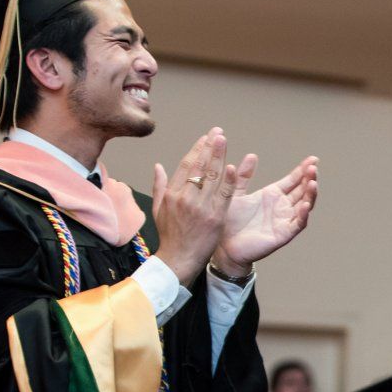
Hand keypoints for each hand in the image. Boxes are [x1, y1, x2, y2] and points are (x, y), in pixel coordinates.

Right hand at [152, 128, 237, 283]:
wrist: (178, 260)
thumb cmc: (169, 235)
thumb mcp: (158, 209)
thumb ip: (159, 185)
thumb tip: (158, 165)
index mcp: (172, 194)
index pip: (186, 166)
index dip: (197, 150)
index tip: (205, 137)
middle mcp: (185, 198)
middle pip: (200, 167)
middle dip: (209, 147)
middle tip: (218, 132)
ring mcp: (201, 207)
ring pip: (212, 177)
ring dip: (219, 157)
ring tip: (223, 140)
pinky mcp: (215, 217)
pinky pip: (224, 196)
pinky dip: (228, 181)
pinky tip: (234, 167)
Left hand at [214, 154, 317, 274]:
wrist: (224, 246)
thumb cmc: (230, 221)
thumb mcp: (236, 193)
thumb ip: (244, 175)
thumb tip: (252, 155)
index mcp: (273, 195)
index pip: (293, 180)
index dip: (303, 169)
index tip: (313, 159)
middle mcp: (282, 207)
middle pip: (302, 190)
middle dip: (309, 178)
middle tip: (314, 167)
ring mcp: (284, 220)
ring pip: (304, 205)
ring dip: (310, 194)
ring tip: (313, 182)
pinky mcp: (283, 234)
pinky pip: (297, 224)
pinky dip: (303, 215)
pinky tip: (305, 205)